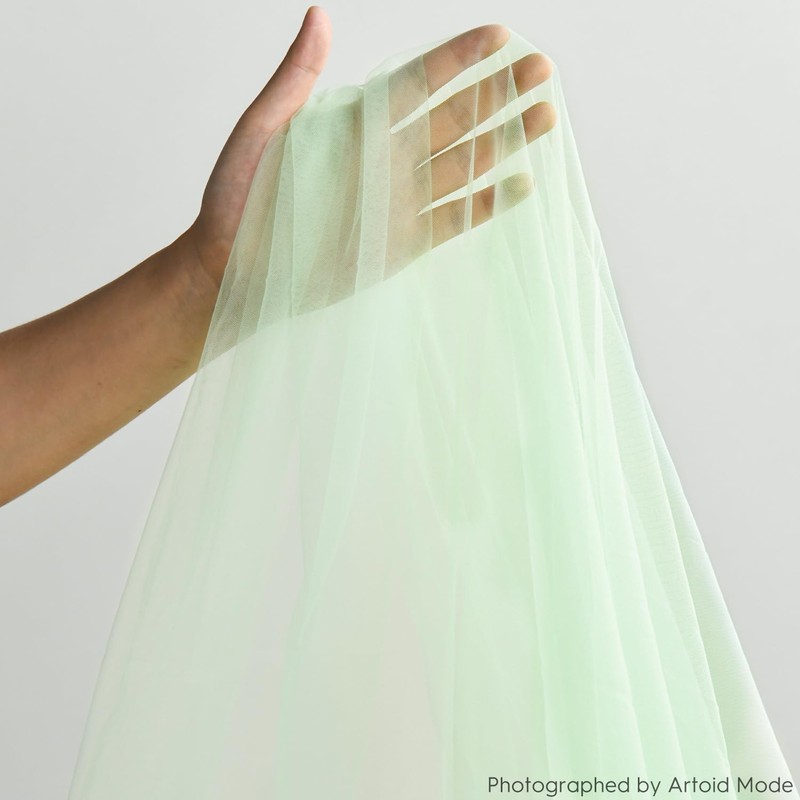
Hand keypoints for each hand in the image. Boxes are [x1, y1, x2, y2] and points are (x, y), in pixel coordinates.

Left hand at [186, 9, 556, 299]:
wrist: (232, 272)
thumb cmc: (236, 201)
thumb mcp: (260, 133)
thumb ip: (294, 82)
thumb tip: (318, 15)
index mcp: (356, 126)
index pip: (417, 83)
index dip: (458, 59)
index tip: (499, 35)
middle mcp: (387, 160)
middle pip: (455, 118)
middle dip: (499, 93)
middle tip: (542, 69)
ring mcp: (401, 203)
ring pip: (466, 164)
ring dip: (507, 140)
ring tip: (547, 115)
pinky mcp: (405, 244)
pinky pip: (456, 219)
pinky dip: (489, 204)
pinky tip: (523, 183)